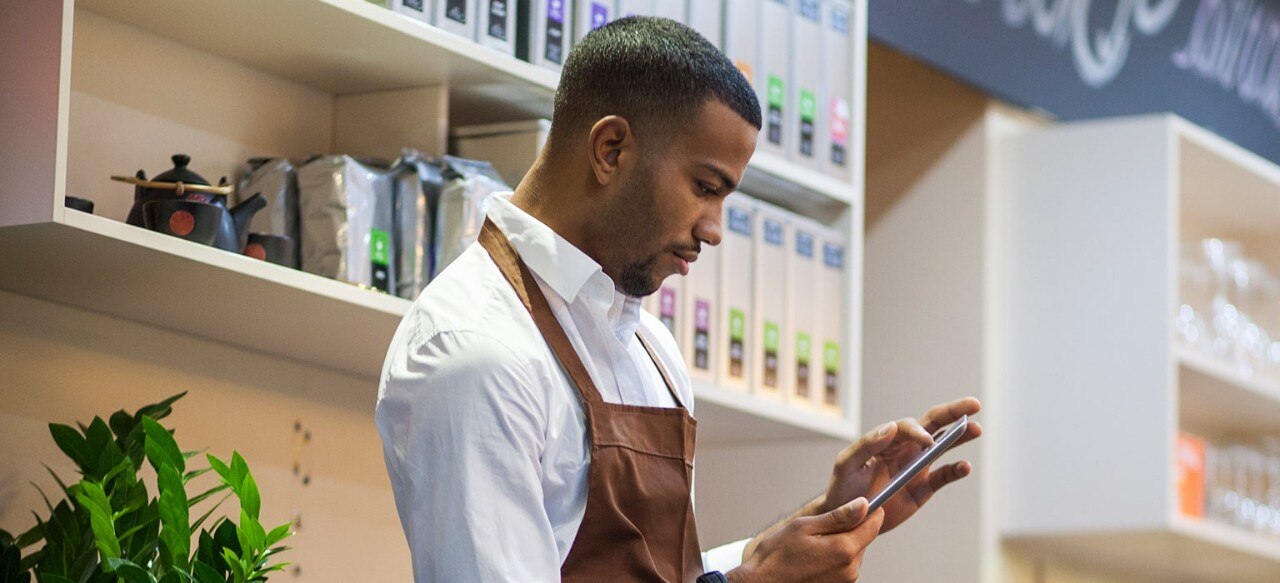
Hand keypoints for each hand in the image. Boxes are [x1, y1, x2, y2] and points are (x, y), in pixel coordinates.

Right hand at [728, 498, 883, 582]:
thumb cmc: (776, 557)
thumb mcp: (804, 527)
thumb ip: (837, 517)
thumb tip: (863, 505)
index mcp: (843, 550)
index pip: (872, 526)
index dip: (872, 512)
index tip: (867, 504)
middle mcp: (849, 569)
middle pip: (863, 540)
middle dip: (850, 529)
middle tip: (823, 526)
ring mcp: (844, 581)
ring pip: (853, 553)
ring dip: (841, 544)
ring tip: (813, 545)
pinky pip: (844, 566)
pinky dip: (834, 558)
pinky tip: (813, 557)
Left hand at [819, 397, 982, 532]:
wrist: (848, 519)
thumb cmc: (843, 487)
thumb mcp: (847, 464)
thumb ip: (866, 445)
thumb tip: (890, 427)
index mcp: (886, 439)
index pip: (907, 426)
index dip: (918, 430)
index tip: (926, 441)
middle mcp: (905, 448)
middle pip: (932, 424)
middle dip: (953, 412)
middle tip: (974, 404)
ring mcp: (916, 467)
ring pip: (944, 446)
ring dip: (960, 436)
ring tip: (976, 429)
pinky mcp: (923, 488)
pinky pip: (944, 475)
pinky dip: (956, 470)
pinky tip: (965, 466)